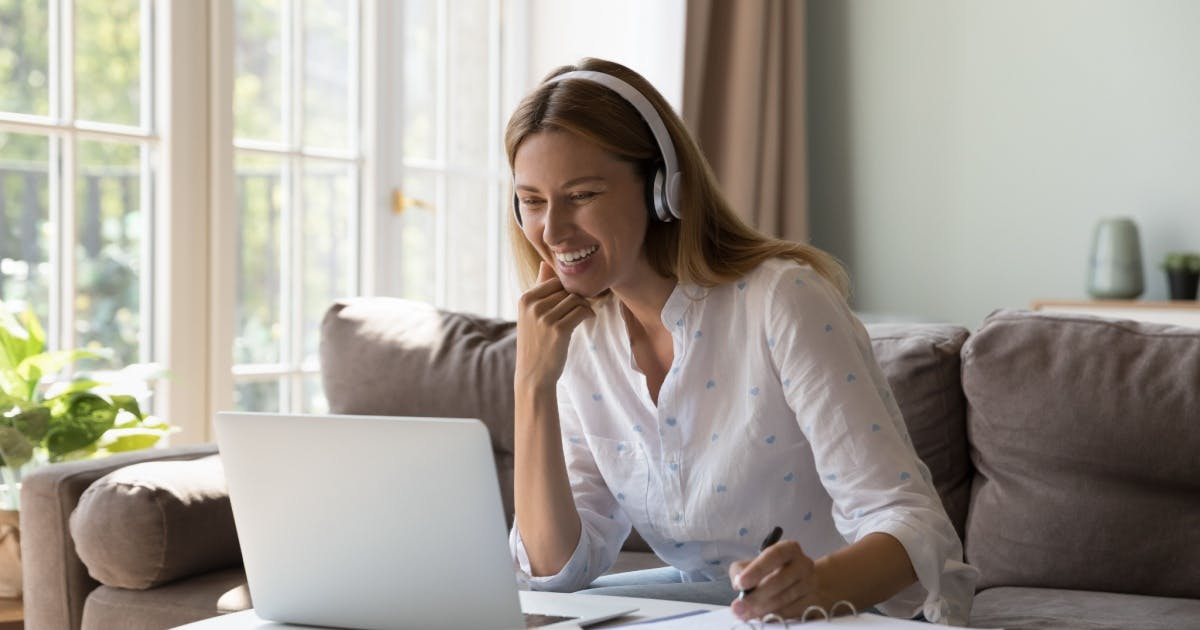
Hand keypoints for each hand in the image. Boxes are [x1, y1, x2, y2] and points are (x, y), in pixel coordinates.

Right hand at [514, 262, 594, 389]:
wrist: (533, 374)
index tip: (573, 299)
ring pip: (575, 299)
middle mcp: (533, 306)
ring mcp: (545, 318)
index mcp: (525, 299)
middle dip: (577, 296)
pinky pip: (581, 311)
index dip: (567, 289)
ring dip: (584, 305)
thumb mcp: (531, 314)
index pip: (554, 281)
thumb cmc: (535, 342)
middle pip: (566, 289)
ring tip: (584, 313)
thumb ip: (539, 288)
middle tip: (582, 306)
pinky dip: (588, 313)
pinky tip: (588, 318)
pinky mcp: (559, 330)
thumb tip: (545, 263)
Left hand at [729, 539, 822, 620]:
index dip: (757, 569)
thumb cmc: (775, 571)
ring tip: (745, 614)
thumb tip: (737, 582)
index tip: (740, 583)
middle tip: (737, 607)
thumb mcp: (756, 563)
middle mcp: (804, 564)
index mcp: (789, 549)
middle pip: (780, 581)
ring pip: (785, 599)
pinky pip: (793, 612)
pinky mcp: (815, 603)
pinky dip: (776, 616)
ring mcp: (811, 584)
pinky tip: (762, 618)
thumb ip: (742, 569)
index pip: (774, 555)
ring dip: (762, 609)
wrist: (806, 582)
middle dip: (756, 596)